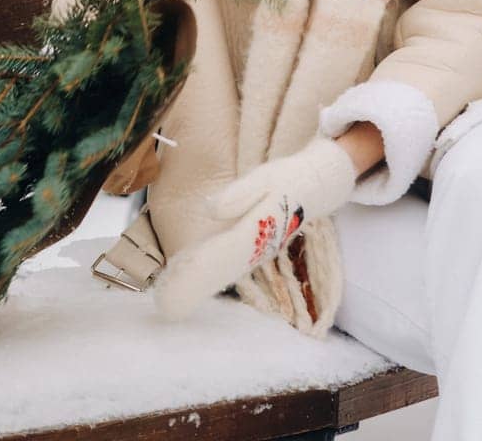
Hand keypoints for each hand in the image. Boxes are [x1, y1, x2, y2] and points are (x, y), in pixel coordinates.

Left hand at [152, 136, 356, 322]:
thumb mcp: (265, 178)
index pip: (221, 255)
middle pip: (220, 271)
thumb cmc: (288, 179)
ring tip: (170, 291)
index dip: (197, 269)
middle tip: (164, 302)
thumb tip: (208, 208)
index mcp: (257, 231)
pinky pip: (229, 263)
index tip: (174, 281)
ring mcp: (257, 250)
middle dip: (192, 285)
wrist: (317, 186)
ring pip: (225, 270)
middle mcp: (256, 248)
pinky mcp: (255, 246)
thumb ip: (238, 195)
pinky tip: (194, 272)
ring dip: (199, 281)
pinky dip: (210, 272)